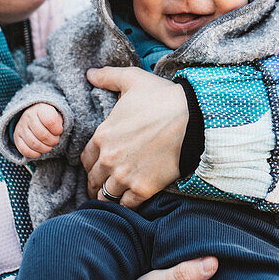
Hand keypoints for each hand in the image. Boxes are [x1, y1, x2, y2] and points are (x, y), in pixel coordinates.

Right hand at [12, 103, 63, 157]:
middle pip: (43, 135)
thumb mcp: (56, 115)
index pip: (51, 122)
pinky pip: (24, 150)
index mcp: (40, 108)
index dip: (58, 130)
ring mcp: (21, 127)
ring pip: (34, 143)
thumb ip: (58, 123)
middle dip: (52, 141)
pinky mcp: (16, 137)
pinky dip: (34, 154)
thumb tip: (57, 133)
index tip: (59, 131)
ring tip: (48, 146)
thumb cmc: (48, 117)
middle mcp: (29, 116)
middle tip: (55, 141)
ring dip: (45, 149)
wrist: (34, 114)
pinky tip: (39, 151)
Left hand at [81, 66, 187, 208]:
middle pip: (93, 180)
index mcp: (102, 136)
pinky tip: (132, 199)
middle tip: (104, 184)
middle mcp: (109, 160)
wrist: (193, 118)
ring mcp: (125, 176)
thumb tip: (90, 73)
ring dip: (109, 196)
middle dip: (97, 182)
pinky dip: (127, 204)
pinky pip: (127, 206)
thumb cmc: (162, 97)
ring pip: (106, 197)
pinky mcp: (144, 189)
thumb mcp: (133, 79)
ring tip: (116, 195)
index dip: (91, 162)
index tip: (98, 164)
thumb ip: (108, 77)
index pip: (85, 159)